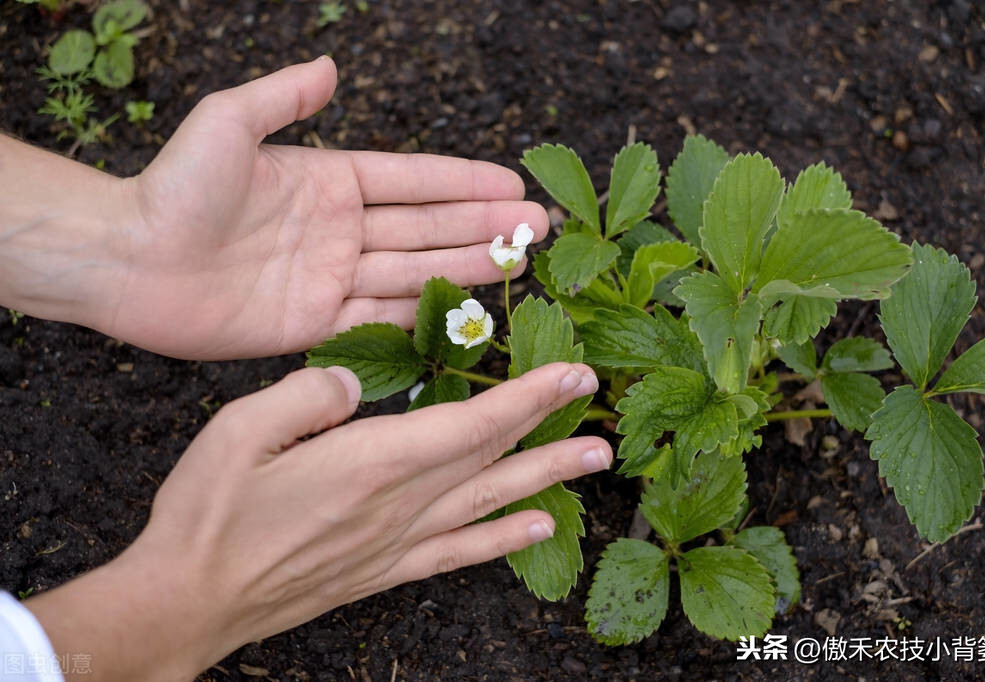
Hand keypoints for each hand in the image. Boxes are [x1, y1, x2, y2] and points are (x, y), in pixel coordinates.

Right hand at [26, 363, 606, 679]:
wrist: (186, 602)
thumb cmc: (207, 514)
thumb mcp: (238, 431)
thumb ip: (307, 396)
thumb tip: (354, 384)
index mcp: (370, 463)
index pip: (470, 423)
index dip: (526, 396)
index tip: (571, 374)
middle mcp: (397, 505)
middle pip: (489, 458)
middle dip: (547, 425)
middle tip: (596, 405)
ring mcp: (394, 543)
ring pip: (488, 502)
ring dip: (545, 478)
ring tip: (593, 462)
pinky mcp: (381, 571)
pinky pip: (458, 551)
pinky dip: (503, 538)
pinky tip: (538, 528)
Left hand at [109, 56, 545, 358]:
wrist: (128, 261)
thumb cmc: (172, 187)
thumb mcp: (230, 122)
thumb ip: (285, 98)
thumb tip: (331, 66)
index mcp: (328, 180)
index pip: (412, 180)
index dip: (463, 181)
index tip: (511, 181)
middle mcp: (338, 230)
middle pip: (427, 228)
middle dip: (484, 226)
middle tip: (538, 226)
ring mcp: (330, 278)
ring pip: (415, 272)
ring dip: (467, 267)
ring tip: (518, 261)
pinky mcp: (315, 323)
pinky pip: (380, 316)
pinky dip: (422, 312)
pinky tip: (464, 307)